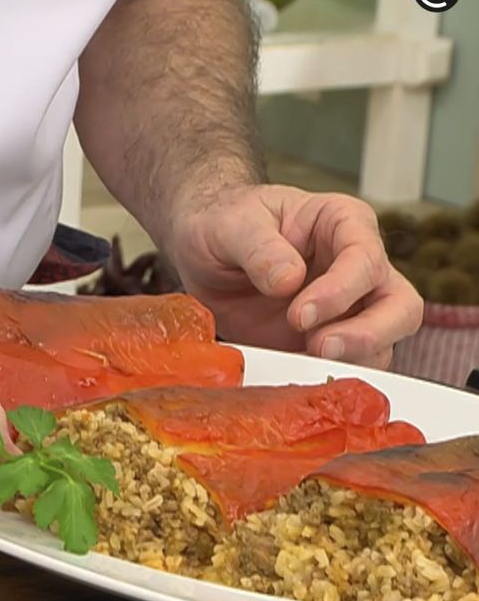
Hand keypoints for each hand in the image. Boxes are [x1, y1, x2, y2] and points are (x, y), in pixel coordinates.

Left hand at [167, 185, 423, 367]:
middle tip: (320, 348)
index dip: (340, 291)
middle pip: (400, 307)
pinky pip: (344, 368)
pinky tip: (294, 375)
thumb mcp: (231, 224)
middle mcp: (357, 268)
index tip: (299, 314)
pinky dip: (325, 377)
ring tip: (302, 363)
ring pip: (381, 345)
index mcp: (343, 223)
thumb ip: (258, 247)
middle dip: (368, 333)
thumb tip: (289, 280)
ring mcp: (346, 310)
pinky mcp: (323, 342)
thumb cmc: (224, 224)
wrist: (201, 253)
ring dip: (349, 362)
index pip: (366, 259)